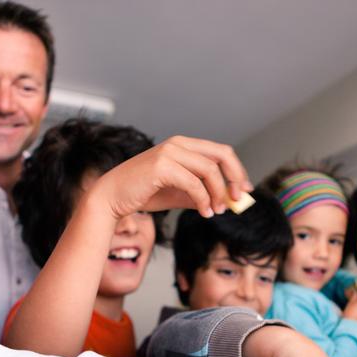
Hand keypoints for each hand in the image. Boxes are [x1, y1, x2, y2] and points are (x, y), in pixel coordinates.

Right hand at [88, 135, 251, 219]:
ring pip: (209, 171)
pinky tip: (205, 212)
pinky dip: (204, 200)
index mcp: (183, 145)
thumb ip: (200, 193)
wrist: (111, 197)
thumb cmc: (142, 194)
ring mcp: (170, 153)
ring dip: (218, 194)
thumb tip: (225, 201)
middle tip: (237, 200)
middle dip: (234, 178)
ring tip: (216, 212)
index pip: (220, 152)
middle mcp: (178, 144)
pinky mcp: (162, 167)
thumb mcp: (178, 194)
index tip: (245, 190)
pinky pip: (194, 184)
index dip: (237, 170)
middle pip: (221, 155)